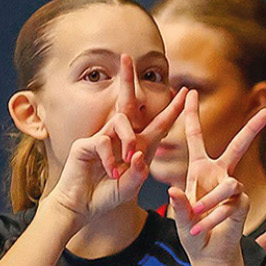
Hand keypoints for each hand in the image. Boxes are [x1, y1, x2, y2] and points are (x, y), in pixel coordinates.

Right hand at [42, 56, 186, 228]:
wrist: (81, 208)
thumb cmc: (105, 198)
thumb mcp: (129, 189)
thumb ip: (138, 174)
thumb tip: (138, 154)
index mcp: (135, 147)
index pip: (157, 125)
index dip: (172, 109)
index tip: (184, 92)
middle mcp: (119, 138)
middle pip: (127, 103)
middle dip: (127, 79)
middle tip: (126, 56)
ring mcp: (101, 138)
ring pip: (121, 121)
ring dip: (129, 139)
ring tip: (128, 160)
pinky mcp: (86, 144)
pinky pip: (103, 142)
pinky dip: (111, 158)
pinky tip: (111, 173)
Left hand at [167, 90, 265, 264]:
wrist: (208, 255)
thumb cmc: (192, 233)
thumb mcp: (180, 218)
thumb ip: (178, 206)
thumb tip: (173, 192)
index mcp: (200, 171)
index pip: (196, 138)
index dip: (190, 116)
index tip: (187, 92)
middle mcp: (220, 175)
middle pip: (238, 146)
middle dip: (253, 128)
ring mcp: (234, 189)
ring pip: (228, 184)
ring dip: (209, 202)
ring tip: (195, 218)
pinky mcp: (242, 204)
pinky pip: (229, 205)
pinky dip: (212, 219)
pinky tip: (200, 230)